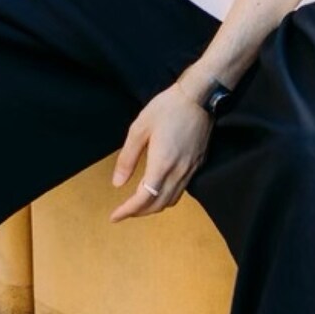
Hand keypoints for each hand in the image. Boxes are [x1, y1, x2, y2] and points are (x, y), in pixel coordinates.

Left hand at [109, 81, 211, 221]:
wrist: (199, 97)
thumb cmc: (167, 107)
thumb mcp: (139, 129)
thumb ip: (127, 158)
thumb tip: (117, 183)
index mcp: (162, 164)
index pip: (143, 199)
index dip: (127, 211)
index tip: (114, 216)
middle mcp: (178, 172)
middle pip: (158, 205)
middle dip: (139, 213)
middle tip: (123, 212)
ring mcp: (191, 169)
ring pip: (171, 200)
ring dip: (153, 207)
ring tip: (138, 205)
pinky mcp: (197, 164)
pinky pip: (181, 191)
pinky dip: (166, 197)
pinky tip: (157, 190)